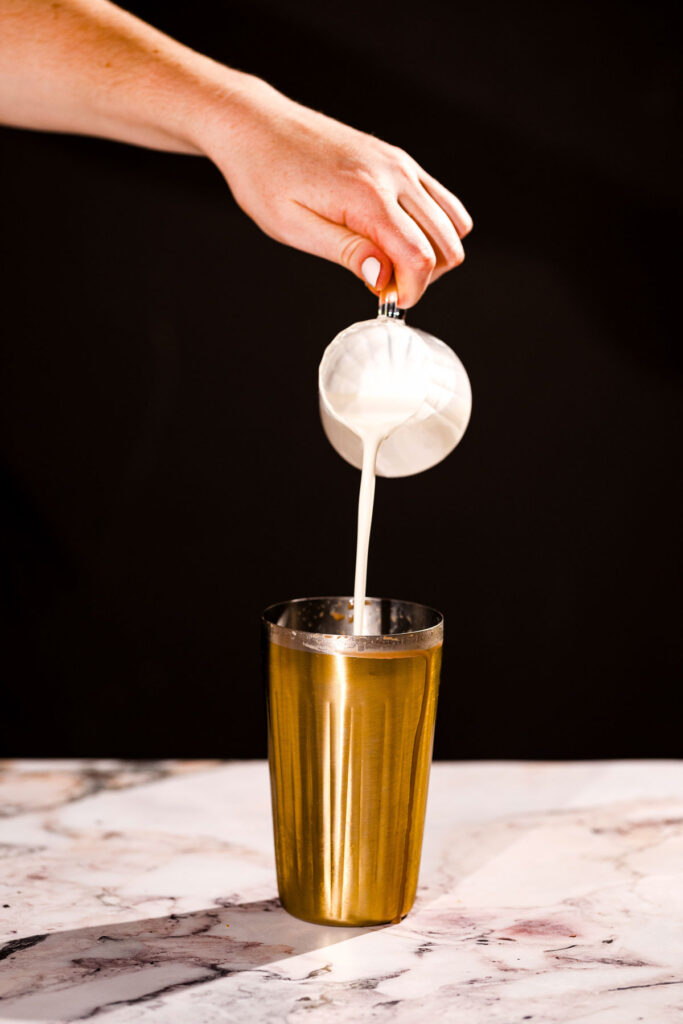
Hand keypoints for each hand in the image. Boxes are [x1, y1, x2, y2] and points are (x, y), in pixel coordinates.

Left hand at [199, 78, 472, 308]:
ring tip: (390, 262)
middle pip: (447, 243)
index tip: (386, 302)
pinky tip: (395, 238)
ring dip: (432, 253)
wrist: (256, 126)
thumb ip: (347, 252)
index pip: (419, 257)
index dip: (411, 291)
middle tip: (383, 284)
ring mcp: (401, 164)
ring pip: (453, 222)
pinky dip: (431, 228)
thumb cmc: (265, 176)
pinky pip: (441, 201)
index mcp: (368, 195)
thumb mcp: (295, 228)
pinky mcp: (399, 160)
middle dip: (423, 276)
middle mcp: (394, 174)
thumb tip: (384, 278)